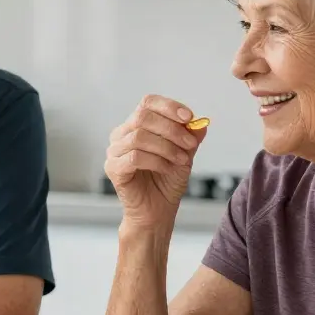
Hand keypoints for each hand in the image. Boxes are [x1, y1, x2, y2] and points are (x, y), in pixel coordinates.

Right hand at [104, 95, 205, 227]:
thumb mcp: (185, 154)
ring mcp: (114, 151)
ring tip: (182, 160)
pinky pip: (134, 157)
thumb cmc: (167, 181)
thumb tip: (201, 122)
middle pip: (143, 117)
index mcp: (136, 125)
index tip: (189, 118)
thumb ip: (190, 137)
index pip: (147, 103)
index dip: (169, 107)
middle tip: (190, 144)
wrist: (158, 211)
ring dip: (166, 147)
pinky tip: (167, 169)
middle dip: (171, 129)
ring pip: (139, 137)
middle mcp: (121, 134)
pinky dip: (156, 161)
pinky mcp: (113, 168)